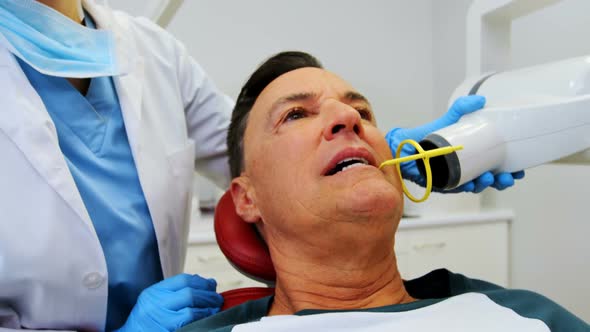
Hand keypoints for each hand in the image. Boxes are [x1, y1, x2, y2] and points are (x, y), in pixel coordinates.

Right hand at [116, 274, 222, 331]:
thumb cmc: (147, 324)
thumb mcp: (156, 304)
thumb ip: (177, 293)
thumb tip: (208, 282)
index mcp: (153, 292)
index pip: (182, 280)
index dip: (201, 281)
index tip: (211, 285)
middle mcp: (155, 302)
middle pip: (188, 291)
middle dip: (208, 293)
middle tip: (218, 298)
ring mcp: (161, 316)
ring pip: (190, 302)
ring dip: (208, 304)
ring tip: (216, 307)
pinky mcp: (168, 328)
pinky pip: (189, 317)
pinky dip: (202, 315)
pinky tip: (209, 317)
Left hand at [385, 95, 524, 192]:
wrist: (408, 146)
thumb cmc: (429, 135)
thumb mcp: (450, 119)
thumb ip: (462, 107)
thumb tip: (481, 99)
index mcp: (475, 156)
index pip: (498, 165)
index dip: (511, 169)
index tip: (520, 169)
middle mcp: (469, 169)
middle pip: (493, 179)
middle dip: (504, 180)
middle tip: (510, 177)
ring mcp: (458, 178)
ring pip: (479, 186)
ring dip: (489, 184)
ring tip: (490, 177)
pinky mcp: (446, 184)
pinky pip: (462, 188)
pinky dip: (470, 186)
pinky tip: (475, 182)